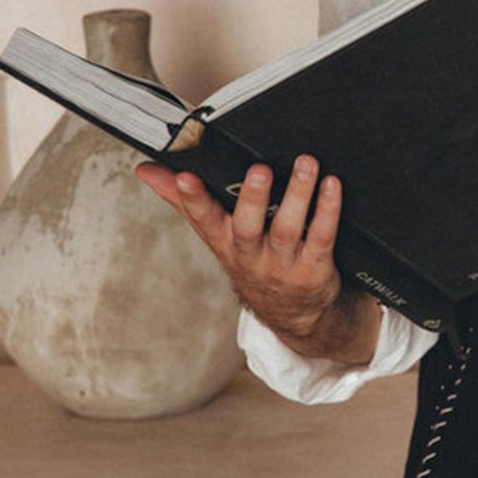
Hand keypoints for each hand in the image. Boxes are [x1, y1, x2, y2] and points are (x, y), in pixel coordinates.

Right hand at [136, 153, 359, 349]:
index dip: (192, 199)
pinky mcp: (315, 269)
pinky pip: (322, 237)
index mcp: (223, 243)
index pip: (203, 219)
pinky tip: (332, 185)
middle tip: (258, 169)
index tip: (186, 176)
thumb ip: (182, 200)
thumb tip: (145, 171)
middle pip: (247, 226)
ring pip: (288, 228)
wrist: (294, 313)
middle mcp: (250, 255)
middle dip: (251, 197)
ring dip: (297, 194)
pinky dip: (327, 210)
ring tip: (305, 164)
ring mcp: (282, 265)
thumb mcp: (216, 235)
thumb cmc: (250, 259)